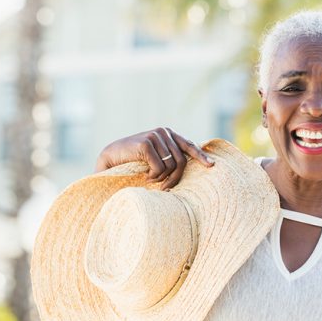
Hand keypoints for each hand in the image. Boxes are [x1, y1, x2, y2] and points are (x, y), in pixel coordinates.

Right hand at [95, 127, 213, 189]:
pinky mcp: (146, 143)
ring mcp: (155, 136)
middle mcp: (163, 132)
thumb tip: (188, 165)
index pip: (189, 145)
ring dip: (162, 178)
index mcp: (168, 134)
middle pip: (182, 161)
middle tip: (166, 188)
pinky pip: (159, 168)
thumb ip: (170, 156)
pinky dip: (153, 176)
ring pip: (171, 166)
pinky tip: (145, 176)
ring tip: (151, 179)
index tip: (211, 165)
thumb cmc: (134, 160)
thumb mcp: (155, 156)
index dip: (201, 156)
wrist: (110, 157)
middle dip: (175, 178)